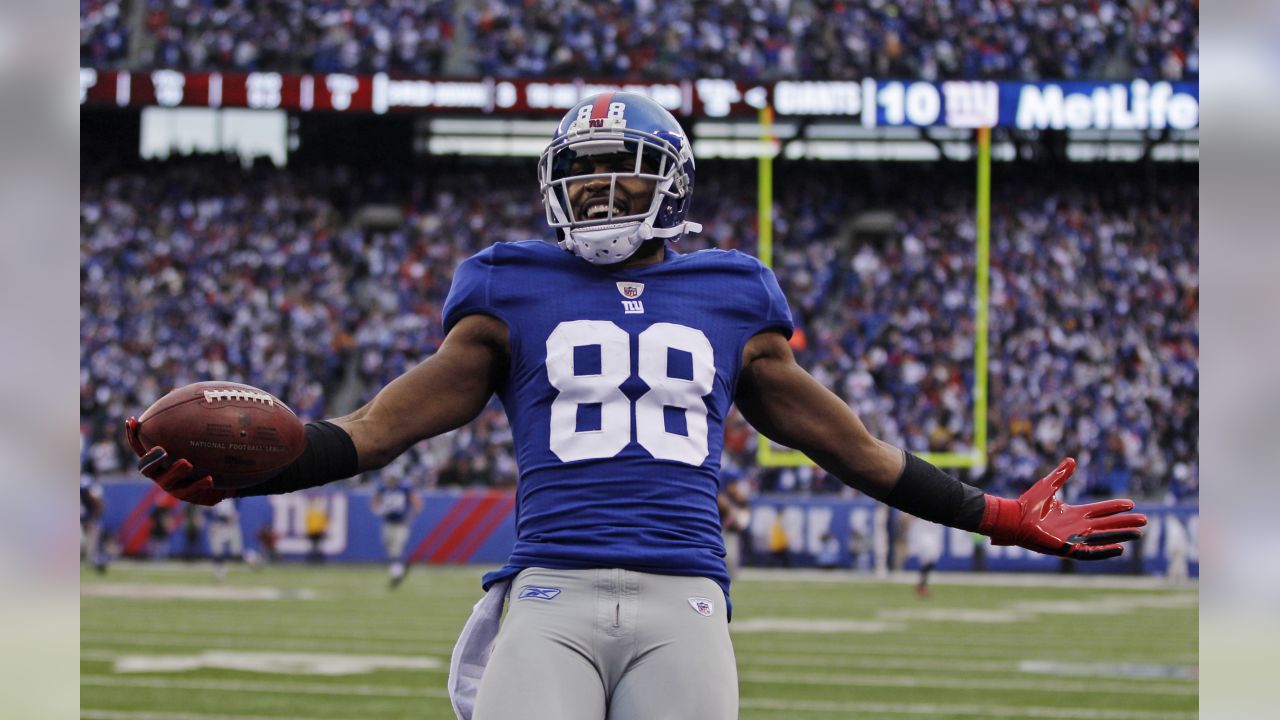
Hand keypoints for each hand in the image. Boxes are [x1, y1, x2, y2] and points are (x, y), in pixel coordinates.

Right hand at [124, 416, 233, 505]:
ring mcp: (175, 488)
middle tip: (161, 450)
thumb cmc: (202, 454)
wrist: (223, 479)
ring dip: (177, 472)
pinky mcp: (191, 497)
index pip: (140, 447)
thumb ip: (183, 419)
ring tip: (187, 463)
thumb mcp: (194, 436)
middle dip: (152, 460)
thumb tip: (175, 393)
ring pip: (171, 483)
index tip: (131, 421)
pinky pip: (194, 492)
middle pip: (148, 469)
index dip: (133, 436)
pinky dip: (201, 485)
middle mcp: (162, 474)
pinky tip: (210, 479)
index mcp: (158, 460)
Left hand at [980, 458, 1146, 560]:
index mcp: (1073, 513)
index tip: (1131, 503)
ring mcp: (1073, 538)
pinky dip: (1104, 551)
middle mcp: (1076, 527)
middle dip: (1124, 523)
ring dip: (1120, 536)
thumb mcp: (1048, 486)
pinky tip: (1119, 548)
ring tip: (1138, 533)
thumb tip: (1071, 459)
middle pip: (1107, 525)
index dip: (1115, 508)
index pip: (1100, 511)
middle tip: (1144, 521)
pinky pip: (1090, 552)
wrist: (1013, 519)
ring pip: (1103, 538)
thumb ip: (1061, 475)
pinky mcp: (1068, 549)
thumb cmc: (1027, 504)